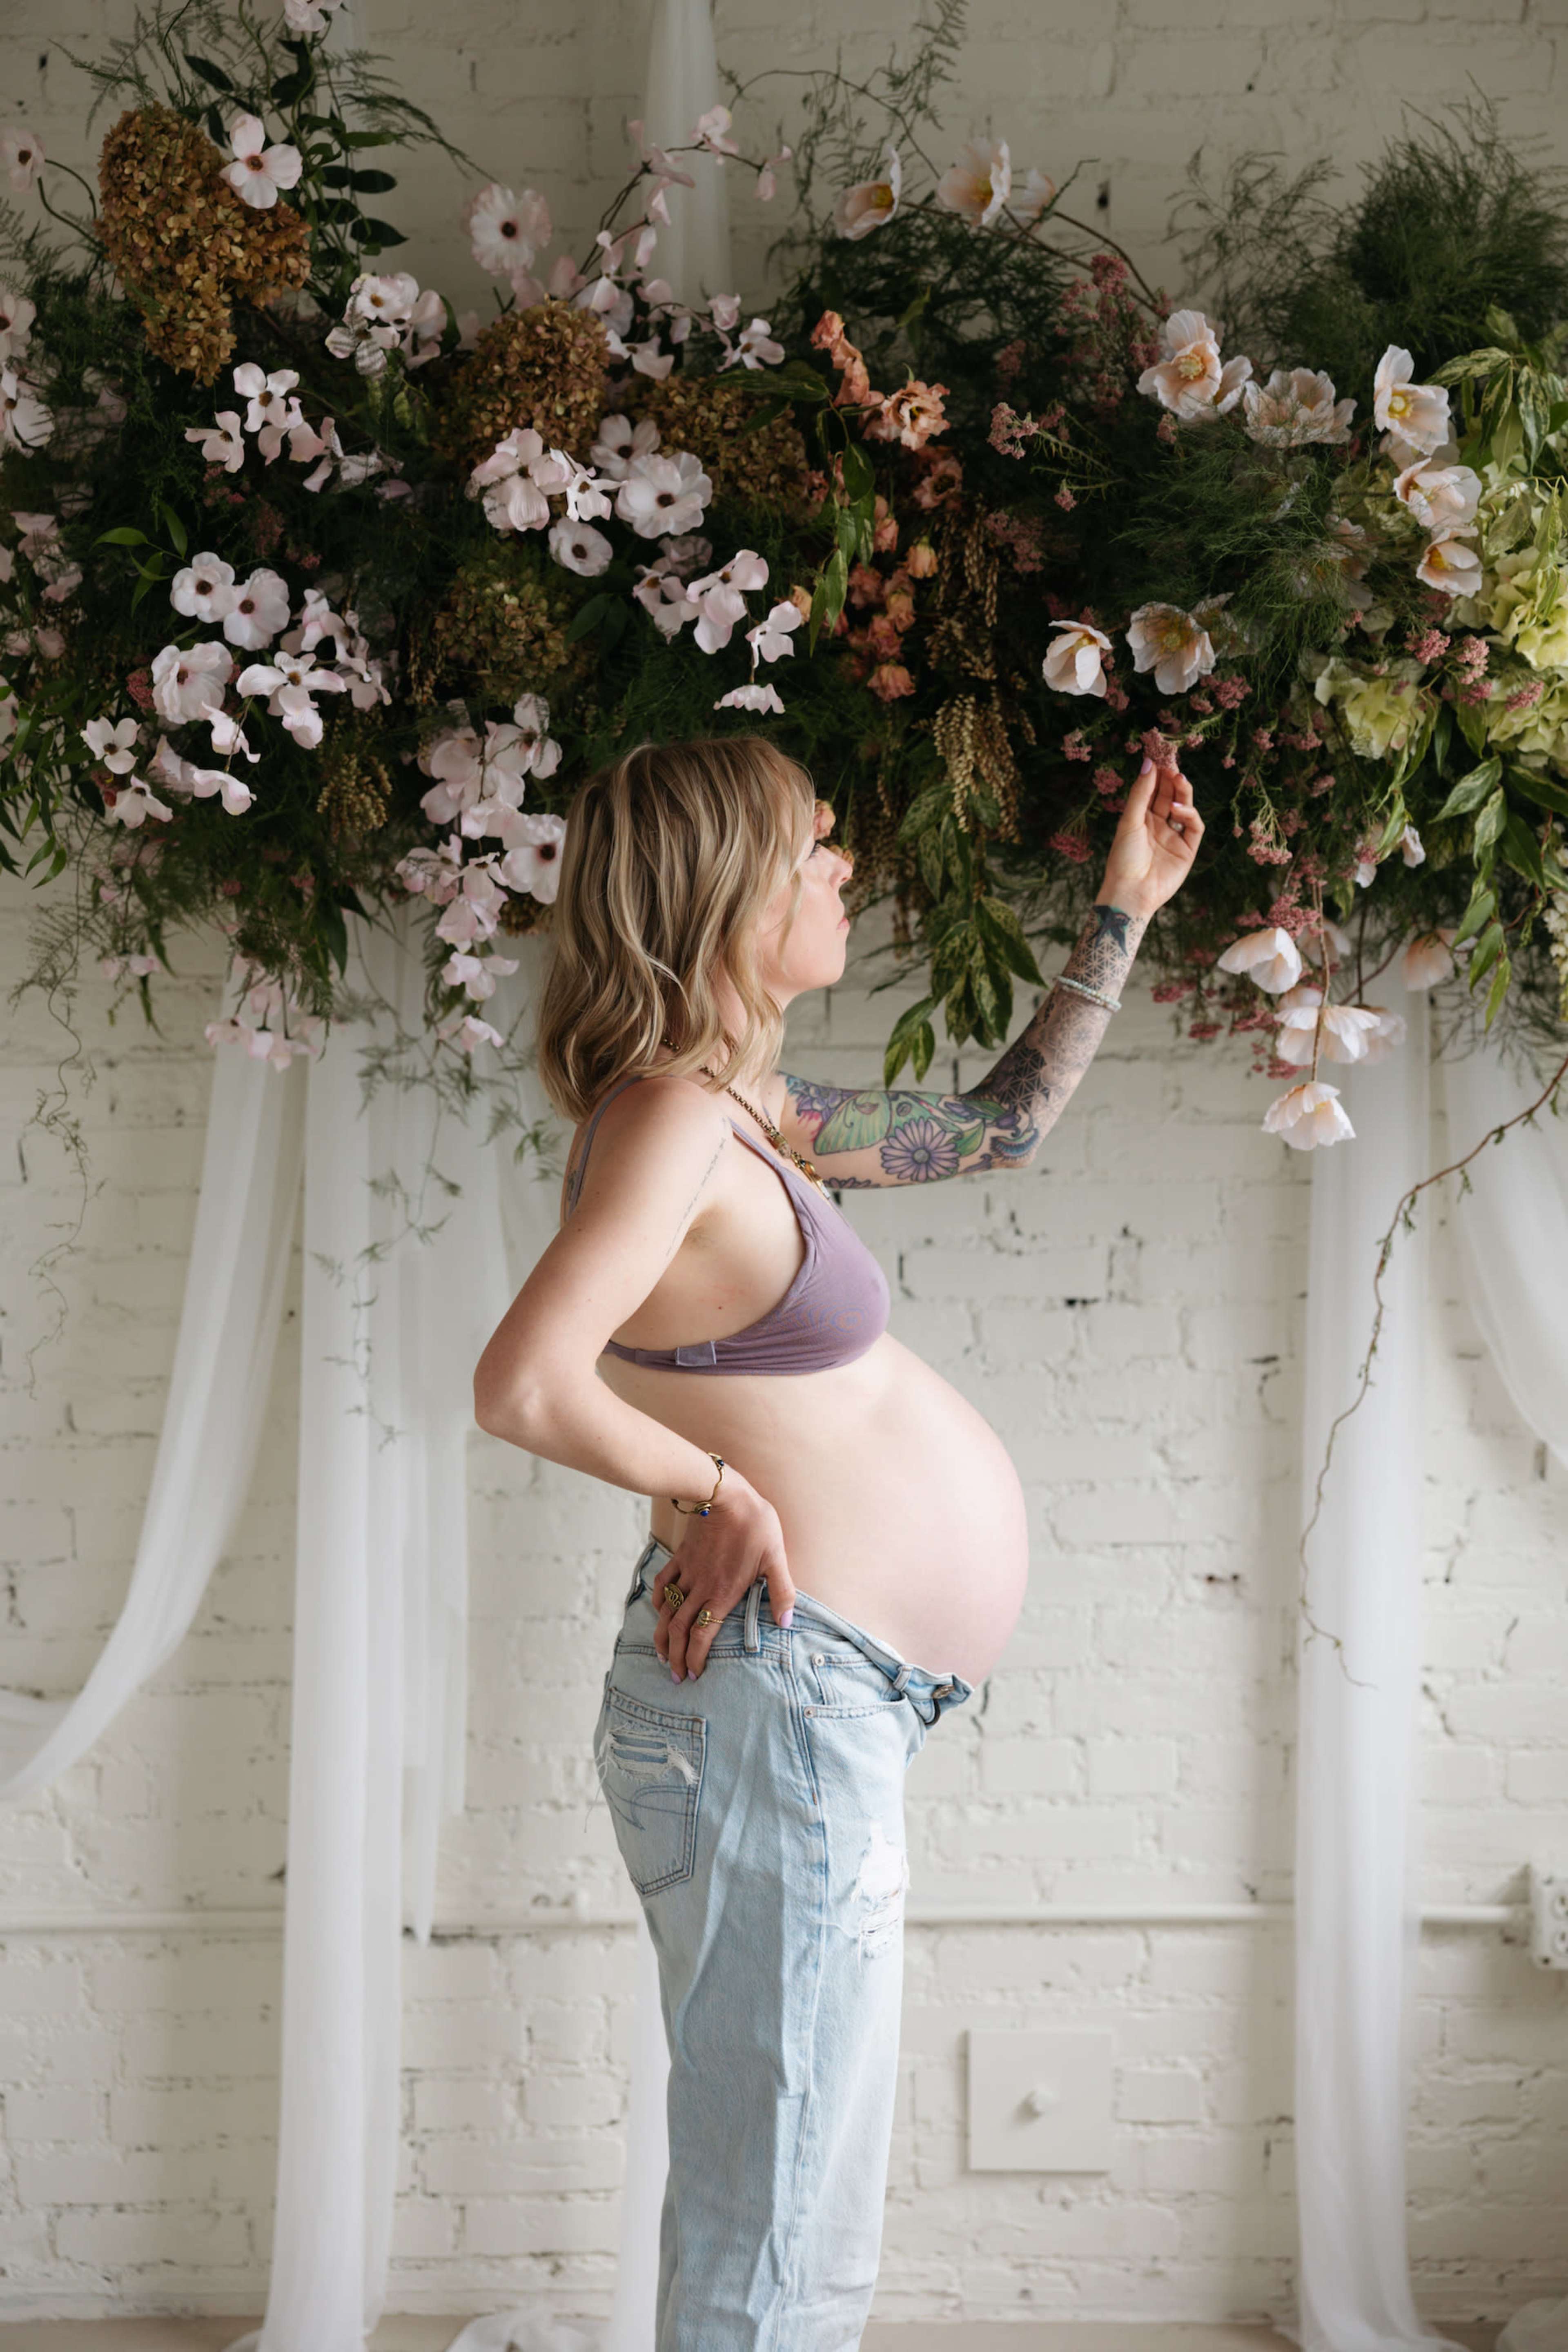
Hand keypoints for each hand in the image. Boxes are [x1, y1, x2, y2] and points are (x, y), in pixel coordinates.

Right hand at [653, 1468, 795, 1680]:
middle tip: (674, 1675)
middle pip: (679, 1629)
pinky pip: (664, 1583)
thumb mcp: (776, 1559)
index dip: (694, 1658)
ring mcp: (688, 1572)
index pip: (702, 1635)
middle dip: (674, 1656)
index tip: (692, 1674)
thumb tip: (786, 1623)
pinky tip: (658, 1610)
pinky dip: (658, 1600)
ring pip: (668, 1611)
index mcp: (723, 1593)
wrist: (725, 1494)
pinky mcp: (681, 1557)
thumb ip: (781, 1593)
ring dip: (662, 1635)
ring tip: (662, 1653)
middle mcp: (701, 1588)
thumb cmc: (755, 1525)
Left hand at [1097, 749, 1202, 920]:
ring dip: (1182, 791)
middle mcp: (1158, 825)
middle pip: (1169, 795)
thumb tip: (1148, 762)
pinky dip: (1189, 814)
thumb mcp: (1129, 821)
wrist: (1130, 892)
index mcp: (1140, 818)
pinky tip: (1179, 808)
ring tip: (1178, 777)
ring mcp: (1174, 837)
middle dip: (1171, 777)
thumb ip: (1141, 792)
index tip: (1160, 754)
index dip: (1157, 773)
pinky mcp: (1187, 850)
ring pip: (1184, 807)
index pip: (1152, 790)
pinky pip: (1194, 827)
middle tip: (1172, 760)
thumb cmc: (1123, 858)